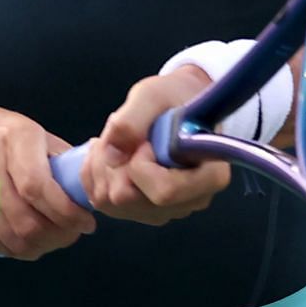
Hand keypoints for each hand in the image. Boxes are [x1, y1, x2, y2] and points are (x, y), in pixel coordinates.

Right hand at [0, 103, 95, 259]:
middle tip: (72, 234)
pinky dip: (14, 249)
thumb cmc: (7, 133)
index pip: (38, 187)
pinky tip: (29, 244)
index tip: (86, 223)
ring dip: (38, 246)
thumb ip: (62, 162)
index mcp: (18, 137)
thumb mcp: (37, 135)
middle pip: (24, 217)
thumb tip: (88, 192)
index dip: (65, 212)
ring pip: (9, 234)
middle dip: (55, 235)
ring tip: (54, 240)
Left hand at [82, 67, 231, 224]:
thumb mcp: (154, 95)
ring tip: (116, 140)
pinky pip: (103, 203)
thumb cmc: (174, 97)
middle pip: (130, 199)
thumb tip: (111, 156)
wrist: (177, 103)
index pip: (164, 192)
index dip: (141, 165)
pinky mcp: (142, 211)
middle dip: (114, 163)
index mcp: (209, 177)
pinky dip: (96, 175)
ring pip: (111, 203)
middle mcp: (189, 201)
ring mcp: (166, 210)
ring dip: (102, 167)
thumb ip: (133, 120)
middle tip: (121, 134)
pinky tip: (109, 153)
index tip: (144, 140)